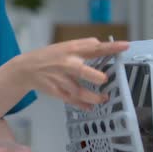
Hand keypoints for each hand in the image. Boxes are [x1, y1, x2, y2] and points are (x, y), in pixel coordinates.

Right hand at [5, 38, 128, 109]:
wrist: (26, 69)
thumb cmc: (49, 56)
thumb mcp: (65, 46)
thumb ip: (83, 46)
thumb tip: (100, 44)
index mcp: (72, 50)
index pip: (94, 47)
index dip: (111, 47)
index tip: (126, 46)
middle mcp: (67, 64)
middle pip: (83, 71)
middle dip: (95, 76)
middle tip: (104, 80)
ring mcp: (61, 79)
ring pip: (79, 91)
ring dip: (93, 97)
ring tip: (103, 99)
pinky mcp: (57, 91)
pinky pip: (72, 100)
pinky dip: (82, 105)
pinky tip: (90, 108)